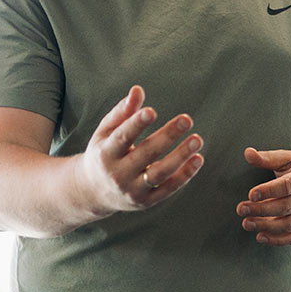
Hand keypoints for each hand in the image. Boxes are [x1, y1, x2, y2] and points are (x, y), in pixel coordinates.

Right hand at [79, 85, 204, 213]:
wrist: (92, 192)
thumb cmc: (103, 153)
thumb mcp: (106, 133)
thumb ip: (122, 112)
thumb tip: (138, 90)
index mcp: (105, 154)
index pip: (122, 138)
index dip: (135, 125)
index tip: (152, 111)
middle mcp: (118, 174)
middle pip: (145, 154)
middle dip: (167, 136)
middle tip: (186, 119)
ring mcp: (132, 190)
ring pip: (160, 173)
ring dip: (181, 156)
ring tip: (197, 139)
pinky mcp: (146, 201)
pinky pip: (169, 188)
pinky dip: (185, 175)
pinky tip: (198, 158)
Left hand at [238, 147, 290, 245]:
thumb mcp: (290, 158)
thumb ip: (268, 158)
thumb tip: (247, 153)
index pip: (287, 186)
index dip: (268, 191)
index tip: (251, 194)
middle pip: (285, 207)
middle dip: (261, 210)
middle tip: (241, 209)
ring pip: (288, 225)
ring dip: (266, 226)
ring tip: (246, 223)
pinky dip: (277, 240)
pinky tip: (260, 236)